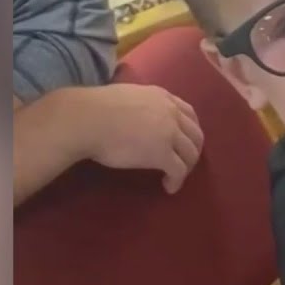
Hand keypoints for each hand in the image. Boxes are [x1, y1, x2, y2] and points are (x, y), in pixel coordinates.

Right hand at [86, 83, 204, 192]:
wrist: (88, 119)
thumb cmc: (96, 108)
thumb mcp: (126, 97)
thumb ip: (139, 104)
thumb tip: (134, 115)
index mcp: (161, 97)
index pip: (188, 112)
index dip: (190, 129)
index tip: (185, 140)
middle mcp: (171, 113)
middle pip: (196, 134)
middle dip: (193, 150)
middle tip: (185, 162)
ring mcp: (169, 133)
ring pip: (191, 153)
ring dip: (187, 167)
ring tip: (176, 177)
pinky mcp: (162, 154)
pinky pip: (179, 170)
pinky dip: (177, 181)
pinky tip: (169, 187)